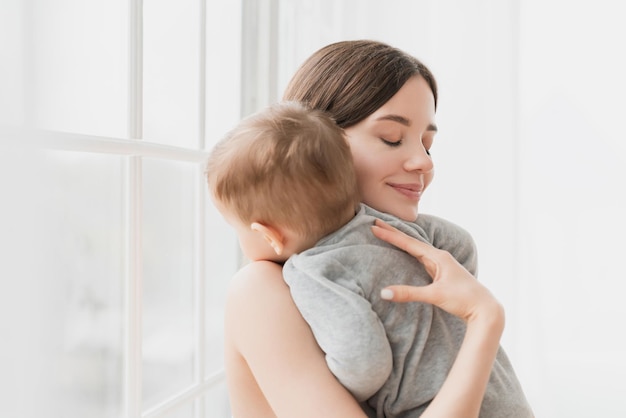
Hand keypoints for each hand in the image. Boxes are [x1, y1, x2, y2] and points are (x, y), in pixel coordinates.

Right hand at [371, 219, 502, 323]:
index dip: (391, 235)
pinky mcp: (442, 273)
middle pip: (412, 242)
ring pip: (417, 249)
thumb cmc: (463, 299)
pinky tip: (407, 252)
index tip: (375, 226)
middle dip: (394, 233)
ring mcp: (442, 265)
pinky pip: (421, 258)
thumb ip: (408, 293)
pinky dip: (410, 252)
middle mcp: (440, 257)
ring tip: (389, 233)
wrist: (485, 309)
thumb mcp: (434, 295)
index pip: (409, 243)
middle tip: (377, 222)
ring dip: (402, 241)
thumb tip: (384, 293)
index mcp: (438, 257)